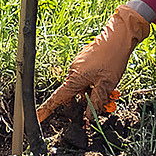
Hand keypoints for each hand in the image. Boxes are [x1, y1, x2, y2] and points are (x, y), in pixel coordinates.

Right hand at [38, 3, 150, 119]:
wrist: (119, 37)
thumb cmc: (112, 58)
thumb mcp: (106, 84)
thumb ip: (97, 102)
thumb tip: (89, 117)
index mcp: (74, 79)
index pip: (57, 99)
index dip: (46, 110)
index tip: (37, 118)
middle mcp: (74, 72)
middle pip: (77, 96)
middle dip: (91, 104)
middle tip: (106, 107)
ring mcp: (80, 66)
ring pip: (86, 87)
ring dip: (98, 94)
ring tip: (113, 95)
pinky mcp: (87, 62)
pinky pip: (90, 78)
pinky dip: (99, 84)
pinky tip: (111, 85)